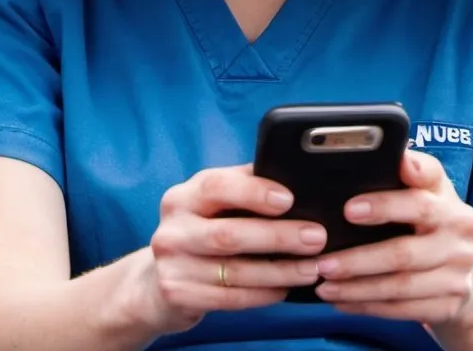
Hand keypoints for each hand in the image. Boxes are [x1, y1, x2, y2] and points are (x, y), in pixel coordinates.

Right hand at [140, 164, 327, 333]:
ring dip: (279, 271)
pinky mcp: (178, 295)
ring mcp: (172, 265)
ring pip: (234, 271)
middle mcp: (173, 229)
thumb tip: (292, 174)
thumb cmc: (199, 232)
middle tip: (316, 237)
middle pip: (228, 235)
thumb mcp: (210, 204)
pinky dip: (263, 294)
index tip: (289, 199)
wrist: (156, 282)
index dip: (253, 192)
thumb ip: (242, 187)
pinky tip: (285, 289)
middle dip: (278, 236)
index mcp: (183, 196)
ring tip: (311, 268)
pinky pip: (230, 298)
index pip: (217, 186)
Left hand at [313, 150, 472, 326]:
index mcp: (447, 196)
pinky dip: (369, 306)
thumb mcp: (422, 187)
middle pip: (403, 251)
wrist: (465, 266)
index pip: (418, 196)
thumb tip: (365, 148)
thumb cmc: (428, 216)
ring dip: (357, 287)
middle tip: (322, 261)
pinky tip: (342, 300)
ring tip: (324, 283)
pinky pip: (404, 309)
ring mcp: (458, 272)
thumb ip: (402, 171)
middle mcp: (459, 232)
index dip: (385, 203)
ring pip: (400, 285)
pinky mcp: (450, 303)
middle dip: (358, 258)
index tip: (349, 207)